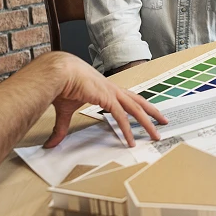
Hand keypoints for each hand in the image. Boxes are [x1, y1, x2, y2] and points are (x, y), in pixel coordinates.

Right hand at [41, 53, 167, 148]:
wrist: (58, 72)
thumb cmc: (61, 85)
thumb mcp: (65, 110)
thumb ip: (62, 128)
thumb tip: (52, 143)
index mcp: (106, 89)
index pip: (129, 98)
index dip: (140, 106)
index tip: (149, 113)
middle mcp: (113, 90)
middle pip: (139, 102)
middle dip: (153, 112)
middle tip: (163, 122)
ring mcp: (112, 93)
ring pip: (136, 109)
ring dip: (147, 123)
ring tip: (156, 134)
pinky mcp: (107, 98)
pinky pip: (121, 116)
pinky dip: (127, 129)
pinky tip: (131, 140)